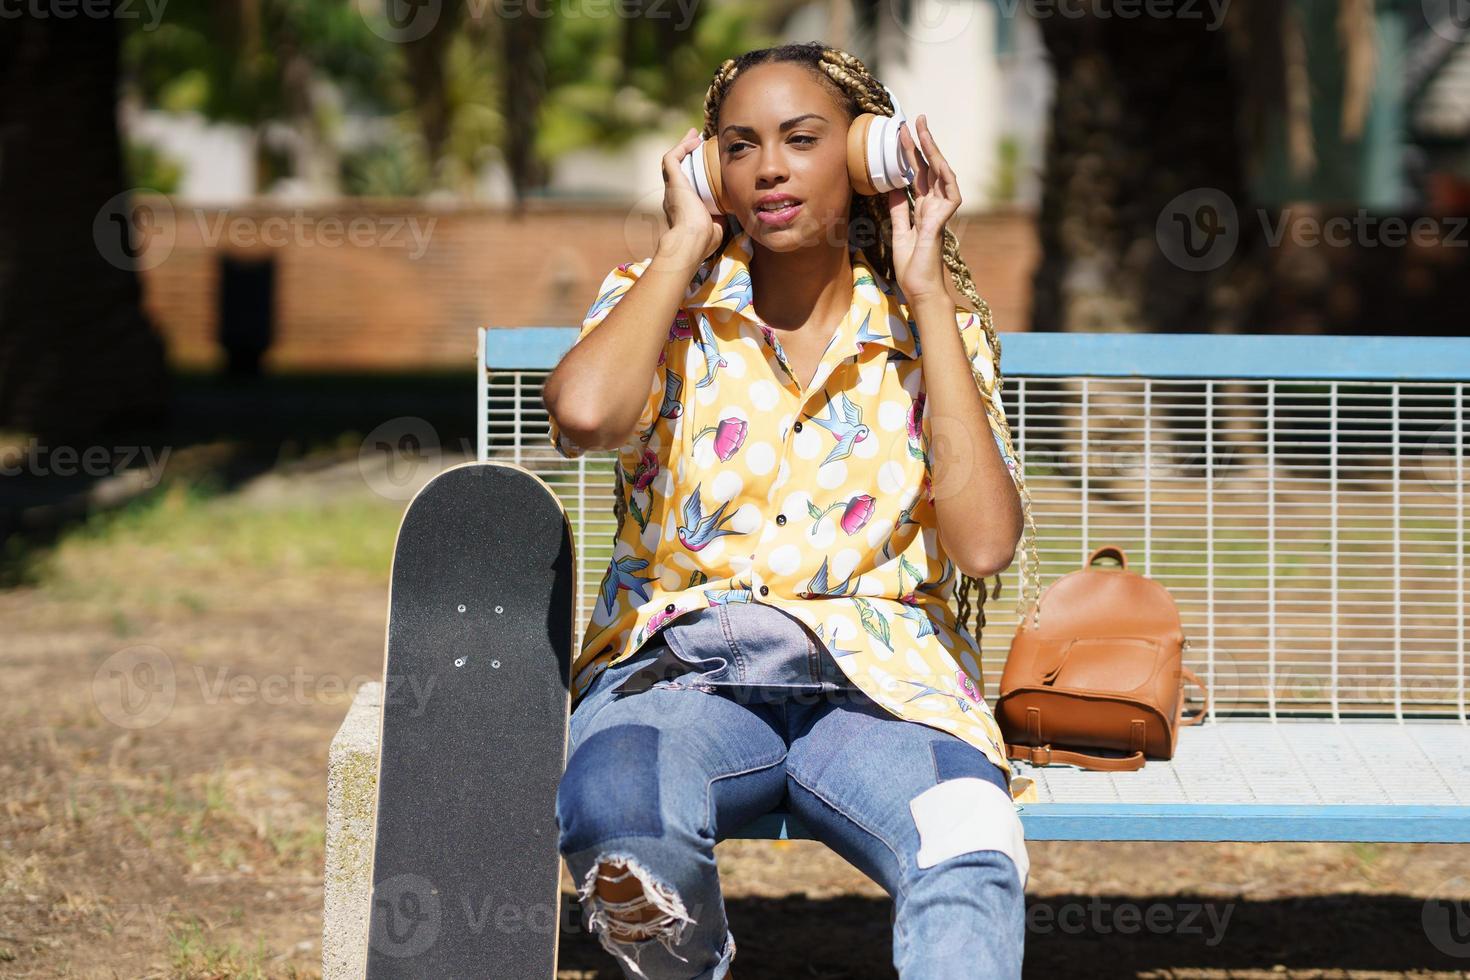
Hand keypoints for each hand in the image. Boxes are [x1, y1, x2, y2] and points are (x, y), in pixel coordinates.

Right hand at [657, 127, 724, 270]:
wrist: (691, 241)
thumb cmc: (704, 240)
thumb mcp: (716, 226)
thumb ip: (721, 217)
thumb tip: (732, 208)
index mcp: (682, 207)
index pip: (686, 186)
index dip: (693, 173)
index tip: (704, 165)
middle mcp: (673, 196)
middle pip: (677, 169)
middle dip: (686, 155)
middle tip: (697, 142)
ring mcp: (671, 188)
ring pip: (672, 160)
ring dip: (683, 146)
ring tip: (694, 135)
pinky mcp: (673, 181)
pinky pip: (672, 157)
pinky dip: (682, 146)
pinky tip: (694, 139)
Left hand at [887, 115, 961, 304]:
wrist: (919, 289)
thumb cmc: (911, 266)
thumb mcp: (898, 231)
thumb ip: (898, 209)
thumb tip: (892, 187)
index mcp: (923, 209)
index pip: (918, 175)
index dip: (910, 154)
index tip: (902, 134)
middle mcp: (934, 207)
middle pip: (929, 168)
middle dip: (922, 144)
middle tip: (914, 120)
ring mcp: (941, 213)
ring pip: (941, 175)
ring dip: (933, 152)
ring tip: (923, 131)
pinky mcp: (942, 222)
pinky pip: (950, 195)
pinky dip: (945, 178)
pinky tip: (938, 162)